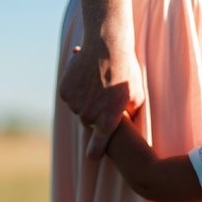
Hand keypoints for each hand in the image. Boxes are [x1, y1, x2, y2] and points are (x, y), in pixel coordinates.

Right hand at [58, 42, 143, 158]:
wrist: (107, 46)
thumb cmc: (127, 72)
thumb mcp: (136, 96)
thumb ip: (129, 115)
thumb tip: (127, 126)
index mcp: (108, 121)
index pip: (97, 147)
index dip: (95, 151)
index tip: (93, 155)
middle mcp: (89, 116)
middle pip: (89, 123)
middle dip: (96, 114)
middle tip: (105, 96)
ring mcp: (75, 104)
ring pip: (79, 108)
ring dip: (86, 100)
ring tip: (97, 83)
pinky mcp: (65, 91)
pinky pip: (70, 96)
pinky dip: (76, 88)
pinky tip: (86, 76)